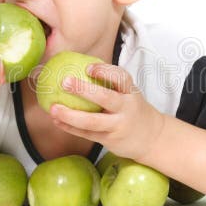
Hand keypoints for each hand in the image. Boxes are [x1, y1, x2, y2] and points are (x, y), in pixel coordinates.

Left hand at [48, 63, 164, 161]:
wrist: (152, 138)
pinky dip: (70, 128)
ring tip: (53, 108)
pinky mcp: (110, 140)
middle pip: (106, 98)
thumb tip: (77, 65)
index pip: (121, 78)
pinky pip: (87, 134)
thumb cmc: (132, 109)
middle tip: (64, 82)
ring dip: (70, 115)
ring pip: (92, 121)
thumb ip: (109, 83)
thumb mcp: (128, 93)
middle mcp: (126, 108)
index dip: (105, 72)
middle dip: (84, 90)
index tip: (88, 67)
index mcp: (130, 92)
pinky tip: (57, 121)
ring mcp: (118, 125)